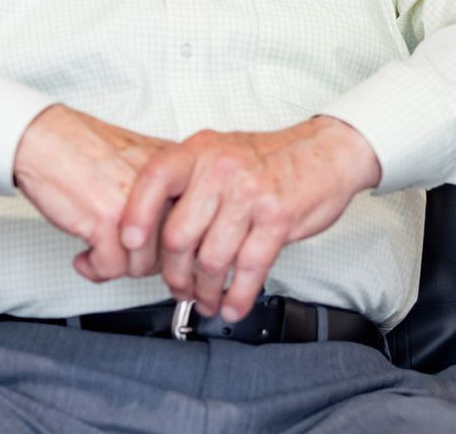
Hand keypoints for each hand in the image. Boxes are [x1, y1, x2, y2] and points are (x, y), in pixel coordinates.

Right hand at [11, 105, 173, 281]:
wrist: (46, 139)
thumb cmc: (84, 150)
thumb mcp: (138, 163)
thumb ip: (162, 193)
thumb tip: (174, 237)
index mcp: (176, 169)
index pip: (194, 224)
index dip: (171, 247)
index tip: (156, 253)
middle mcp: (161, 186)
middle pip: (171, 250)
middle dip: (142, 261)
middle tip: (121, 254)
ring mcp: (135, 204)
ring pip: (142, 265)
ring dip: (117, 267)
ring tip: (100, 253)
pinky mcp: (106, 220)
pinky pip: (111, 268)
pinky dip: (94, 268)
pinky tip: (85, 257)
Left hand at [112, 116, 381, 320]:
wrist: (326, 152)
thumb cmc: (269, 158)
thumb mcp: (219, 152)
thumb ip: (188, 183)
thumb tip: (150, 230)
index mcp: (200, 150)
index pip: (154, 181)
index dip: (136, 216)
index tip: (129, 245)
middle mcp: (221, 169)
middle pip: (179, 236)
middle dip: (175, 275)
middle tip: (179, 289)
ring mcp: (250, 194)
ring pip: (212, 259)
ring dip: (207, 291)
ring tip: (207, 300)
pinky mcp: (277, 218)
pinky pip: (249, 269)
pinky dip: (238, 296)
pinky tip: (233, 305)